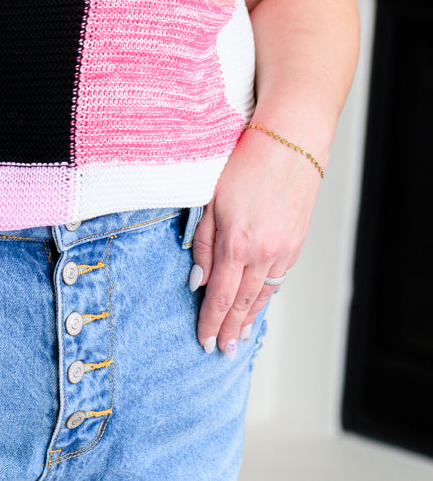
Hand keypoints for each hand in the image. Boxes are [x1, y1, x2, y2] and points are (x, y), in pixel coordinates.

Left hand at [189, 127, 321, 354]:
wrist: (289, 143)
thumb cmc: (244, 162)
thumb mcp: (210, 199)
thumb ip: (202, 242)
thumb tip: (197, 281)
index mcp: (236, 242)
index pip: (219, 296)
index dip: (210, 322)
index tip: (204, 341)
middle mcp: (262, 253)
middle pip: (242, 303)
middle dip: (230, 330)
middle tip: (221, 351)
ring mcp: (283, 250)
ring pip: (263, 295)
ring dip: (249, 319)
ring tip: (239, 338)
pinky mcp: (296, 244)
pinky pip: (278, 279)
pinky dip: (266, 297)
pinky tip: (258, 305)